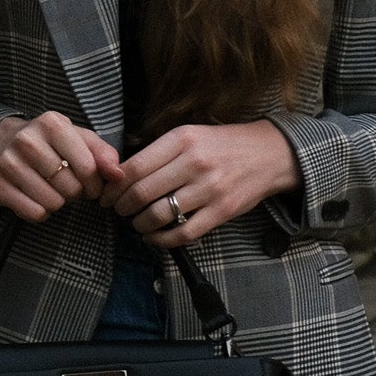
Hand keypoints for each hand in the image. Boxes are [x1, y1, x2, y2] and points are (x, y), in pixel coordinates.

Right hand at [0, 111, 124, 221]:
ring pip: (53, 203)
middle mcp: (26, 140)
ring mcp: (8, 163)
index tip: (92, 185)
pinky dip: (41, 212)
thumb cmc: (49, 144)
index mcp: (51, 124)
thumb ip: (103, 154)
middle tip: (68, 186)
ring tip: (53, 190)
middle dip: (76, 193)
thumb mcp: (77, 139)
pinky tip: (37, 198)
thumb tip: (119, 175)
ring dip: (59, 203)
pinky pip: (34, 213)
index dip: (96, 184)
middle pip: (71, 188)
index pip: (88, 167)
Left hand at [96, 121, 301, 247]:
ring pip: (158, 215)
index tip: (105, 195)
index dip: (114, 187)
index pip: (134, 167)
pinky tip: (155, 237)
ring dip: (140, 225)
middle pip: (141, 193)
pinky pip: (183, 233)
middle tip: (118, 211)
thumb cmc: (222, 145)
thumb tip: (121, 175)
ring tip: (137, 224)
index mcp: (181, 139)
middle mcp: (194, 162)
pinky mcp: (222, 211)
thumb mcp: (190, 135)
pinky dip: (162, 240)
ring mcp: (209, 188)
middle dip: (122, 207)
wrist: (270, 154)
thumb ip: (159, 153)